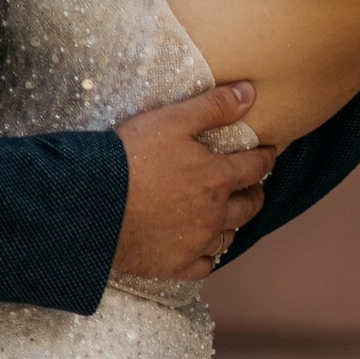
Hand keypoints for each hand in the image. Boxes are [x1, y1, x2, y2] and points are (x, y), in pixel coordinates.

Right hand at [112, 83, 272, 280]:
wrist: (92, 203)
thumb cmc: (131, 157)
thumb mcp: (172, 120)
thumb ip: (213, 106)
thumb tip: (249, 93)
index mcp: (218, 178)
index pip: (257, 167)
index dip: (266, 157)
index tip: (267, 152)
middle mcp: (214, 215)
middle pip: (250, 206)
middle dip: (255, 191)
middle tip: (252, 184)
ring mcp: (196, 243)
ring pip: (230, 236)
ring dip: (233, 223)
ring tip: (227, 213)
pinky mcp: (176, 265)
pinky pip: (205, 265)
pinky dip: (208, 254)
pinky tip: (202, 245)